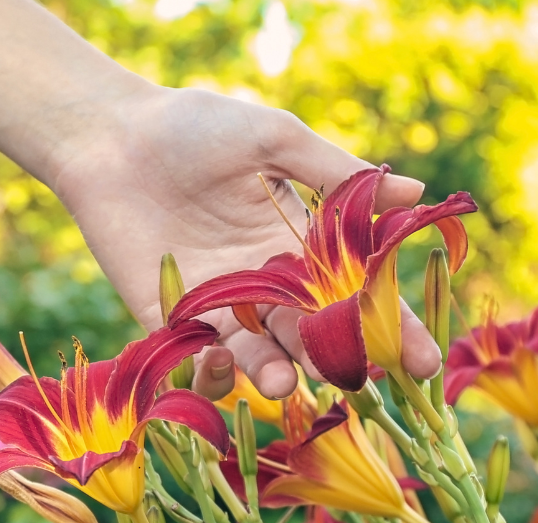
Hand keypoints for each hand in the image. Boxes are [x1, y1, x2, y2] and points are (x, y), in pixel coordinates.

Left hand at [49, 85, 441, 400]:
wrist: (112, 136)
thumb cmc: (196, 127)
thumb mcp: (275, 140)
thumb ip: (338, 173)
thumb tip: (420, 193)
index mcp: (300, 248)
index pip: (356, 296)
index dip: (392, 329)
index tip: (425, 362)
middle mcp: (266, 287)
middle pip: (313, 337)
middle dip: (337, 361)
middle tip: (357, 376)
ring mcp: (219, 308)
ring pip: (259, 357)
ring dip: (274, 374)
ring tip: (281, 379)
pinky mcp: (170, 319)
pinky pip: (197, 362)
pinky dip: (211, 373)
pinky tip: (219, 358)